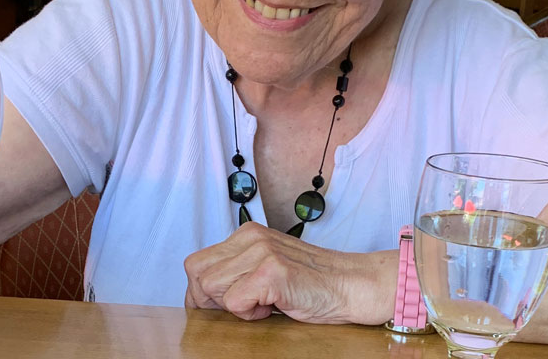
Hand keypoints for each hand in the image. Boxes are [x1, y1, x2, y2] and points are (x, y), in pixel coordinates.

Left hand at [183, 222, 394, 324]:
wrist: (352, 285)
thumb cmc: (312, 285)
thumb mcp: (266, 269)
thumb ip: (237, 272)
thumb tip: (200, 296)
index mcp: (246, 235)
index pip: (196, 263)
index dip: (200, 292)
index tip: (219, 307)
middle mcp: (250, 237)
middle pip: (196, 273)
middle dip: (210, 299)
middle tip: (242, 307)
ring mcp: (261, 251)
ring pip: (210, 287)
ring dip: (232, 306)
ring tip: (262, 304)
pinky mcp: (271, 270)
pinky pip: (234, 301)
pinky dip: (249, 313)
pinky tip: (272, 306)